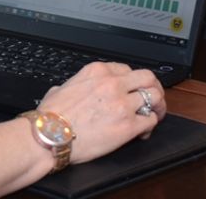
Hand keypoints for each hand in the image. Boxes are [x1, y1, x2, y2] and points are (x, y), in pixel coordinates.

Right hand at [36, 63, 165, 164]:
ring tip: (153, 114)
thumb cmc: (50, 117)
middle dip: (153, 87)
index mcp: (97, 71)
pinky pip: (150, 120)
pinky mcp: (128, 126)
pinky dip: (150, 126)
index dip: (132, 81)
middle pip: (147, 77)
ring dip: (156, 106)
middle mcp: (113, 84)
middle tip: (153, 98)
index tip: (132, 89)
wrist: (49, 136)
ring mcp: (122, 104)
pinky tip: (142, 132)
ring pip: (155, 97)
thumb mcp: (61, 88)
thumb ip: (75, 84)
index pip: (127, 69)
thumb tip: (73, 89)